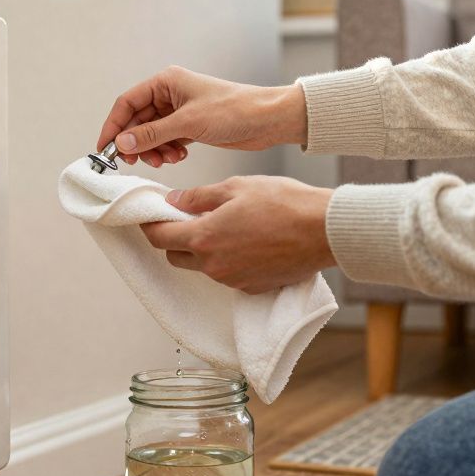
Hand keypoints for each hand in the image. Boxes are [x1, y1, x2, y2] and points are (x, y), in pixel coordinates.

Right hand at [98, 66, 306, 167]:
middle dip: (135, 142)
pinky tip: (177, 157)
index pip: (127, 103)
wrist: (266, 120)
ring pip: (151, 134)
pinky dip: (166, 151)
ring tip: (165, 160)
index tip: (105, 149)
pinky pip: (166, 141)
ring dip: (152, 150)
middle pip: (137, 120)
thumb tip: (122, 144)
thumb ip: (152, 134)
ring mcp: (180, 112)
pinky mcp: (190, 127)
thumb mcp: (188, 123)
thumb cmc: (233, 110)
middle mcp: (170, 95)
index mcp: (166, 82)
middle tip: (135, 162)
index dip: (114, 126)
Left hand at [140, 176, 334, 293]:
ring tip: (224, 226)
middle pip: (176, 256)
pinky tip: (244, 242)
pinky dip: (227, 260)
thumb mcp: (236, 187)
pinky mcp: (251, 288)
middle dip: (175, 238)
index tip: (151, 217)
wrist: (323, 231)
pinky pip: (227, 275)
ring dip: (203, 249)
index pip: (160, 238)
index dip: (150, 226)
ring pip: (202, 266)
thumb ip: (198, 196)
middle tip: (187, 218)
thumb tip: (175, 200)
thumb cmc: (285, 204)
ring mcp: (232, 280)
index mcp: (204, 238)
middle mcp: (213, 265)